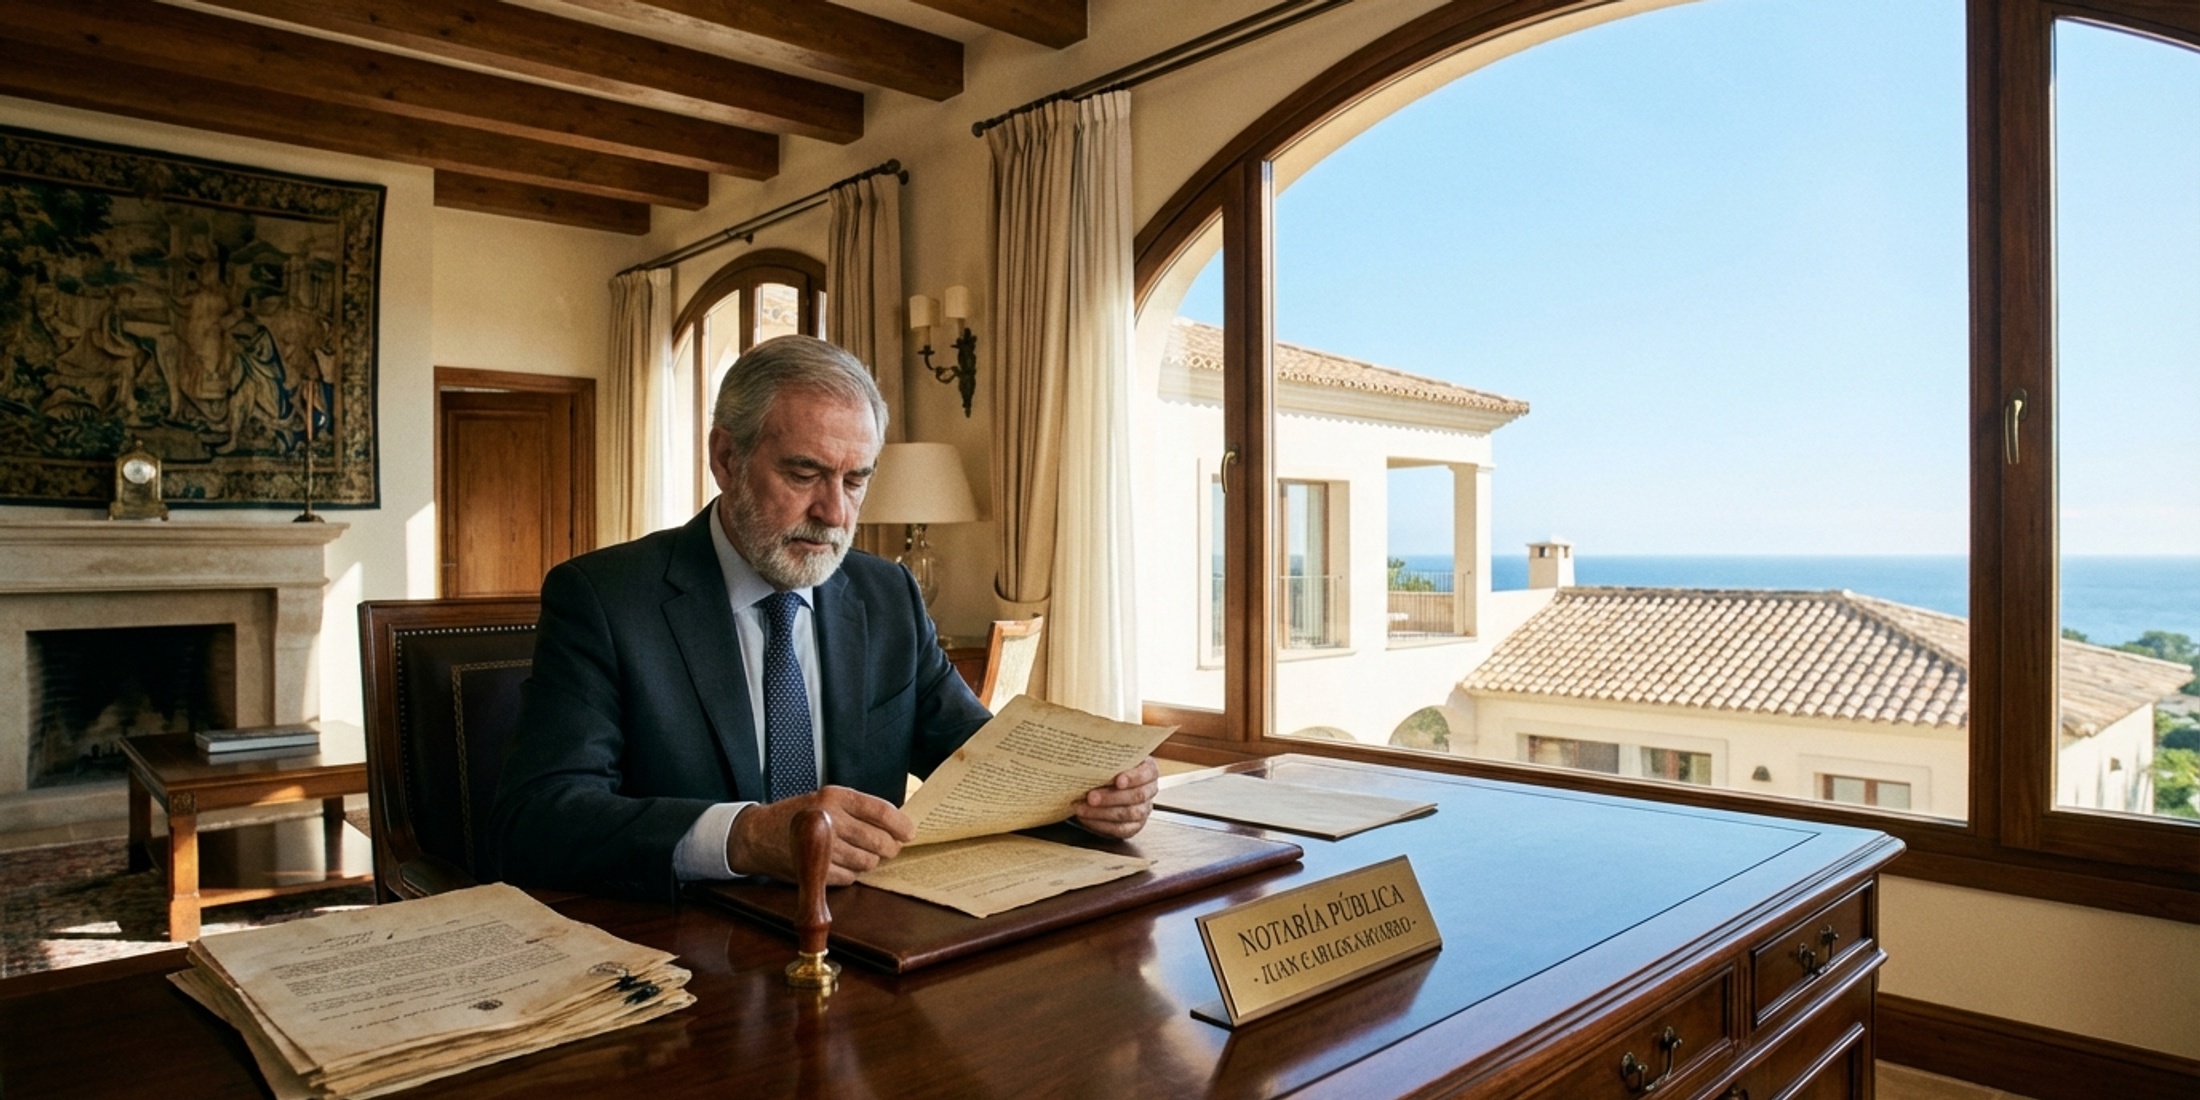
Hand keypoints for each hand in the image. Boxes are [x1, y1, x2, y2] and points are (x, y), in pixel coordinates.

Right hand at [727, 785, 914, 885]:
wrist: (758, 835)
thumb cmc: (799, 817)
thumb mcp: (826, 801)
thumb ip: (858, 811)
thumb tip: (897, 828)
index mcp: (835, 796)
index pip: (881, 811)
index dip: (901, 825)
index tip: (909, 833)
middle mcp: (829, 818)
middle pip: (878, 841)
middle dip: (888, 848)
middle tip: (888, 849)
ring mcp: (821, 846)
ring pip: (866, 862)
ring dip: (868, 861)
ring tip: (857, 853)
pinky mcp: (814, 869)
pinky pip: (849, 877)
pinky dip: (850, 874)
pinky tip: (840, 864)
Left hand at [1073, 757, 1159, 838]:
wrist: (1104, 786)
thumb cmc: (1108, 768)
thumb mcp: (1110, 759)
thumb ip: (1107, 757)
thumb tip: (1090, 754)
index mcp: (1149, 770)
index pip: (1148, 773)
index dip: (1134, 777)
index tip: (1118, 780)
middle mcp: (1150, 790)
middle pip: (1137, 796)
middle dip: (1111, 797)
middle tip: (1090, 796)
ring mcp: (1144, 810)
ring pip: (1129, 814)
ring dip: (1103, 812)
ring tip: (1081, 808)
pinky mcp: (1134, 826)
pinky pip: (1120, 829)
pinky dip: (1101, 824)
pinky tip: (1086, 818)